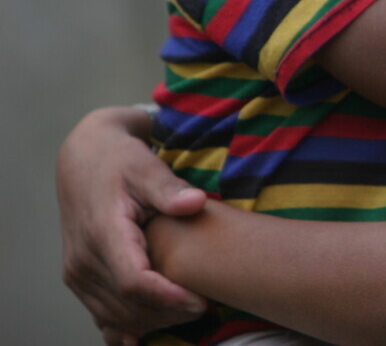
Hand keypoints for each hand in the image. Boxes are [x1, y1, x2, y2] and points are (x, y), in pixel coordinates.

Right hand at [57, 107, 208, 344]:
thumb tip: (196, 202)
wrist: (85, 159)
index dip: (168, 297)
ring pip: (113, 315)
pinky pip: (100, 313)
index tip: (201, 301)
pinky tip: (146, 336)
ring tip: (190, 313)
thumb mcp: (146, 165)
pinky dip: (124, 327)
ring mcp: (77, 272)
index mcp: (102, 232)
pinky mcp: (78, 278)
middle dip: (168, 314)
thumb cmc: (120, 160)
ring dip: (151, 322)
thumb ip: (169, 187)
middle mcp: (83, 259)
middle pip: (126, 306)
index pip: (133, 281)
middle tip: (207, 307)